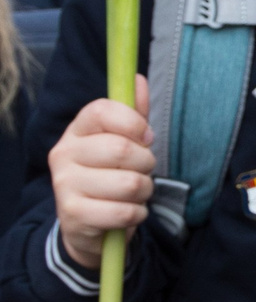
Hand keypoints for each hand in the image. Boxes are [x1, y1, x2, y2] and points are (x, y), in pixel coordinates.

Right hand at [50, 81, 153, 269]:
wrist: (87, 222)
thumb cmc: (111, 174)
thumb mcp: (122, 141)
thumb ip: (133, 114)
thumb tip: (138, 80)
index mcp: (76, 130)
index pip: (102, 110)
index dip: (133, 122)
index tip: (146, 136)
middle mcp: (63, 153)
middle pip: (122, 150)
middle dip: (146, 164)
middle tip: (141, 171)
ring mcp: (64, 184)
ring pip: (129, 184)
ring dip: (144, 192)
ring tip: (134, 194)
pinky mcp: (72, 214)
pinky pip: (124, 212)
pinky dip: (137, 214)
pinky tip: (127, 212)